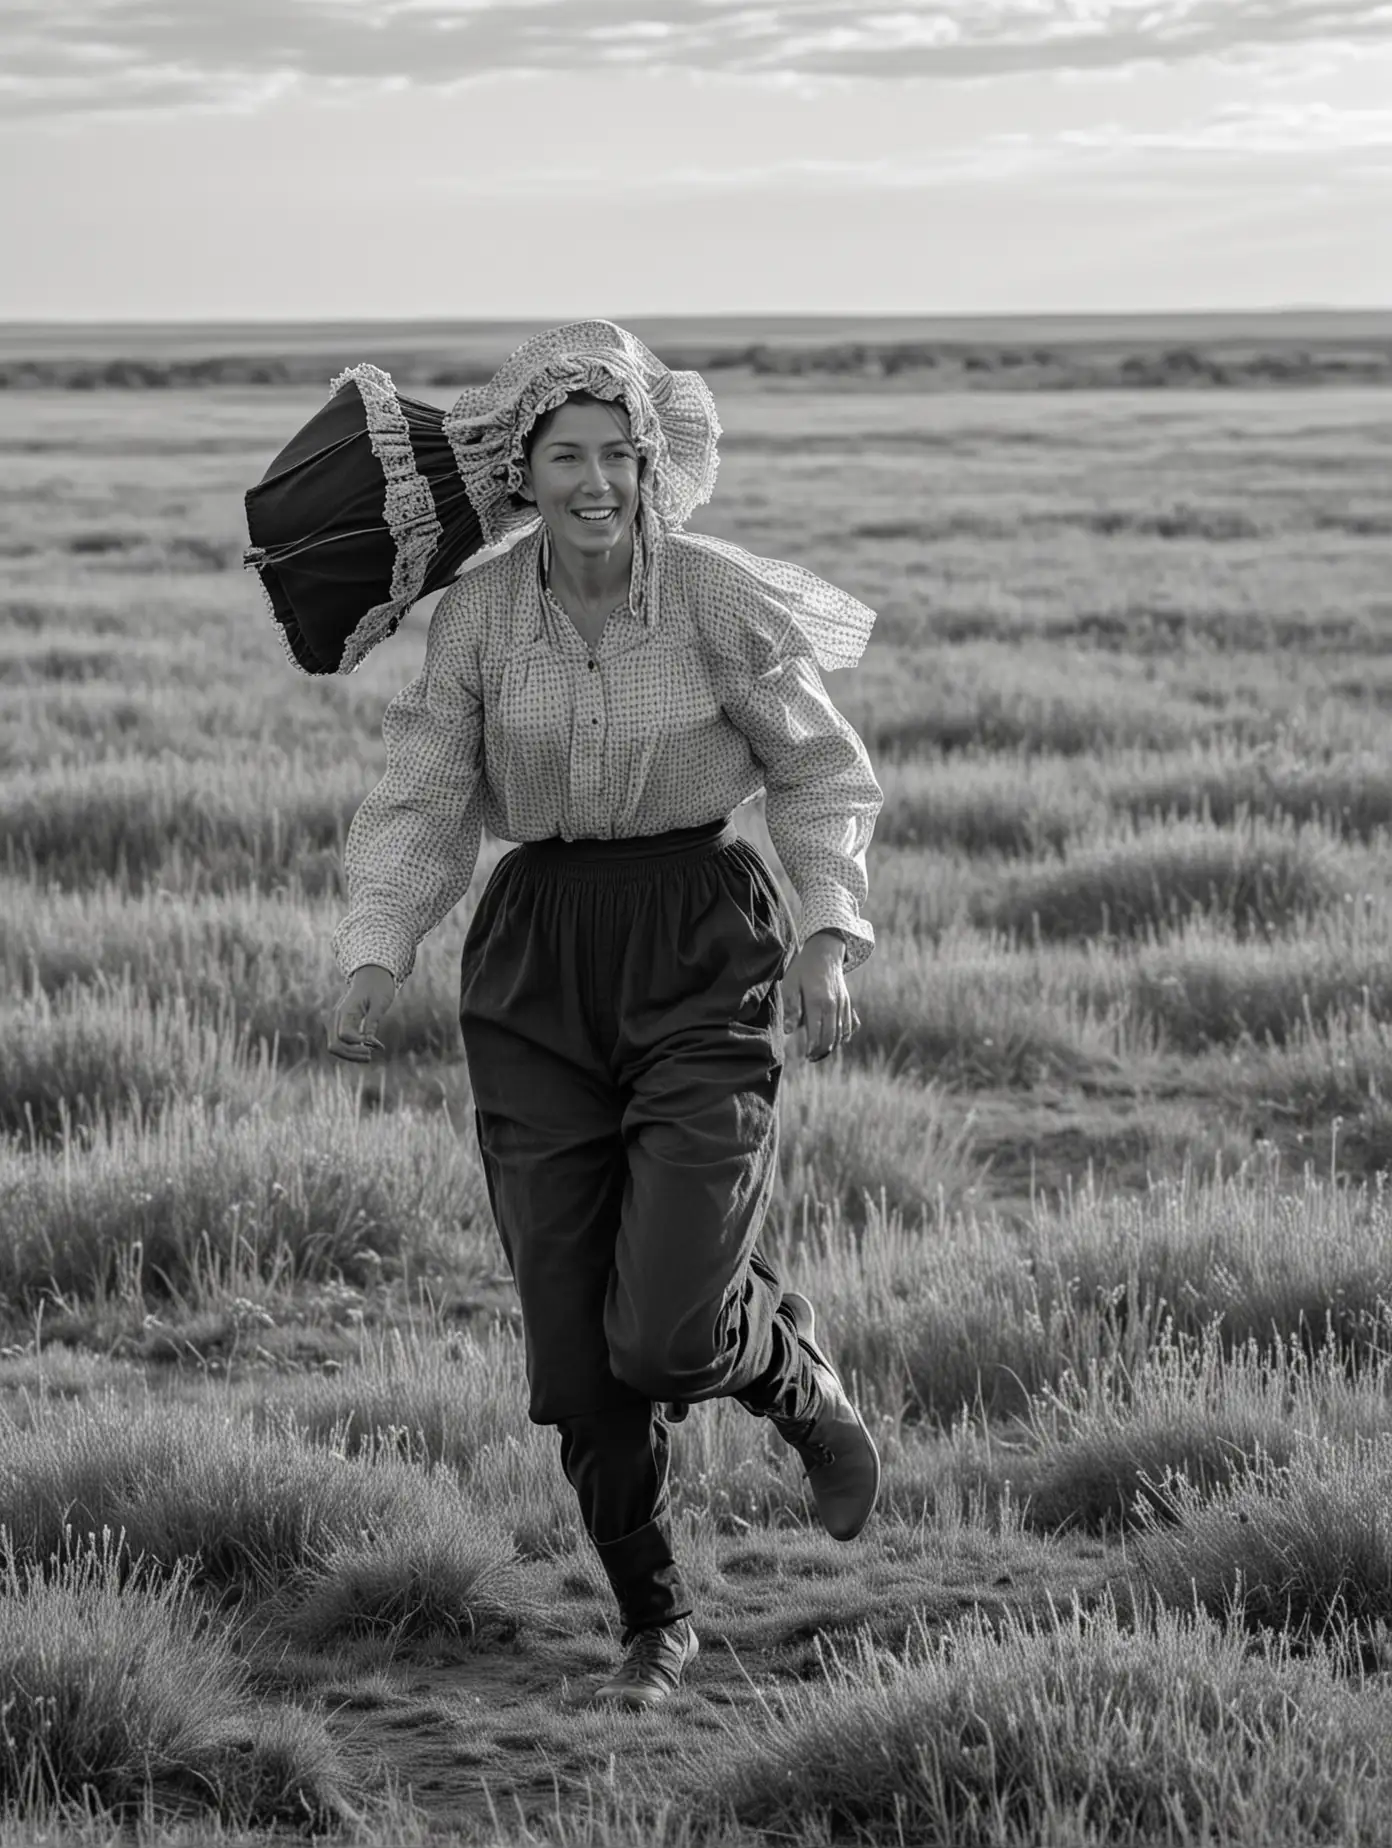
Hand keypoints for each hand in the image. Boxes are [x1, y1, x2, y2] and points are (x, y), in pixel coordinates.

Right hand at [326, 964, 395, 1062]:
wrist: (373, 975)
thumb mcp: (380, 1003)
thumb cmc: (378, 987)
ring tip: (368, 1056)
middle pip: (334, 1045)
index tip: (376, 1044)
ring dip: (350, 1055)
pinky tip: (366, 1049)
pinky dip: (351, 1050)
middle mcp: (337, 1018)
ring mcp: (337, 1022)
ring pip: (335, 1047)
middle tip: (370, 1056)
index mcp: (345, 1011)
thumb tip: (370, 1043)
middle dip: (351, 1055)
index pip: (344, 1036)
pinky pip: (340, 1043)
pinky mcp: (342, 1025)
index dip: (358, 1044)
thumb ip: (373, 1022)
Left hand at [781, 931, 859, 1062]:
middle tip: (811, 1058)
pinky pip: (849, 1025)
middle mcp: (833, 1006)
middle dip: (821, 1051)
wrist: (825, 952)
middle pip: (831, 1037)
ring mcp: (842, 1005)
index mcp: (817, 1002)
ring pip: (841, 1034)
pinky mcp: (847, 1003)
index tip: (805, 1056)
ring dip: (832, 1046)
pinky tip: (836, 1041)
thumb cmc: (803, 969)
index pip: (817, 1034)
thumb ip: (791, 1008)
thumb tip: (788, 1031)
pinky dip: (844, 1036)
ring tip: (820, 1053)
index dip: (812, 1048)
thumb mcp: (790, 984)